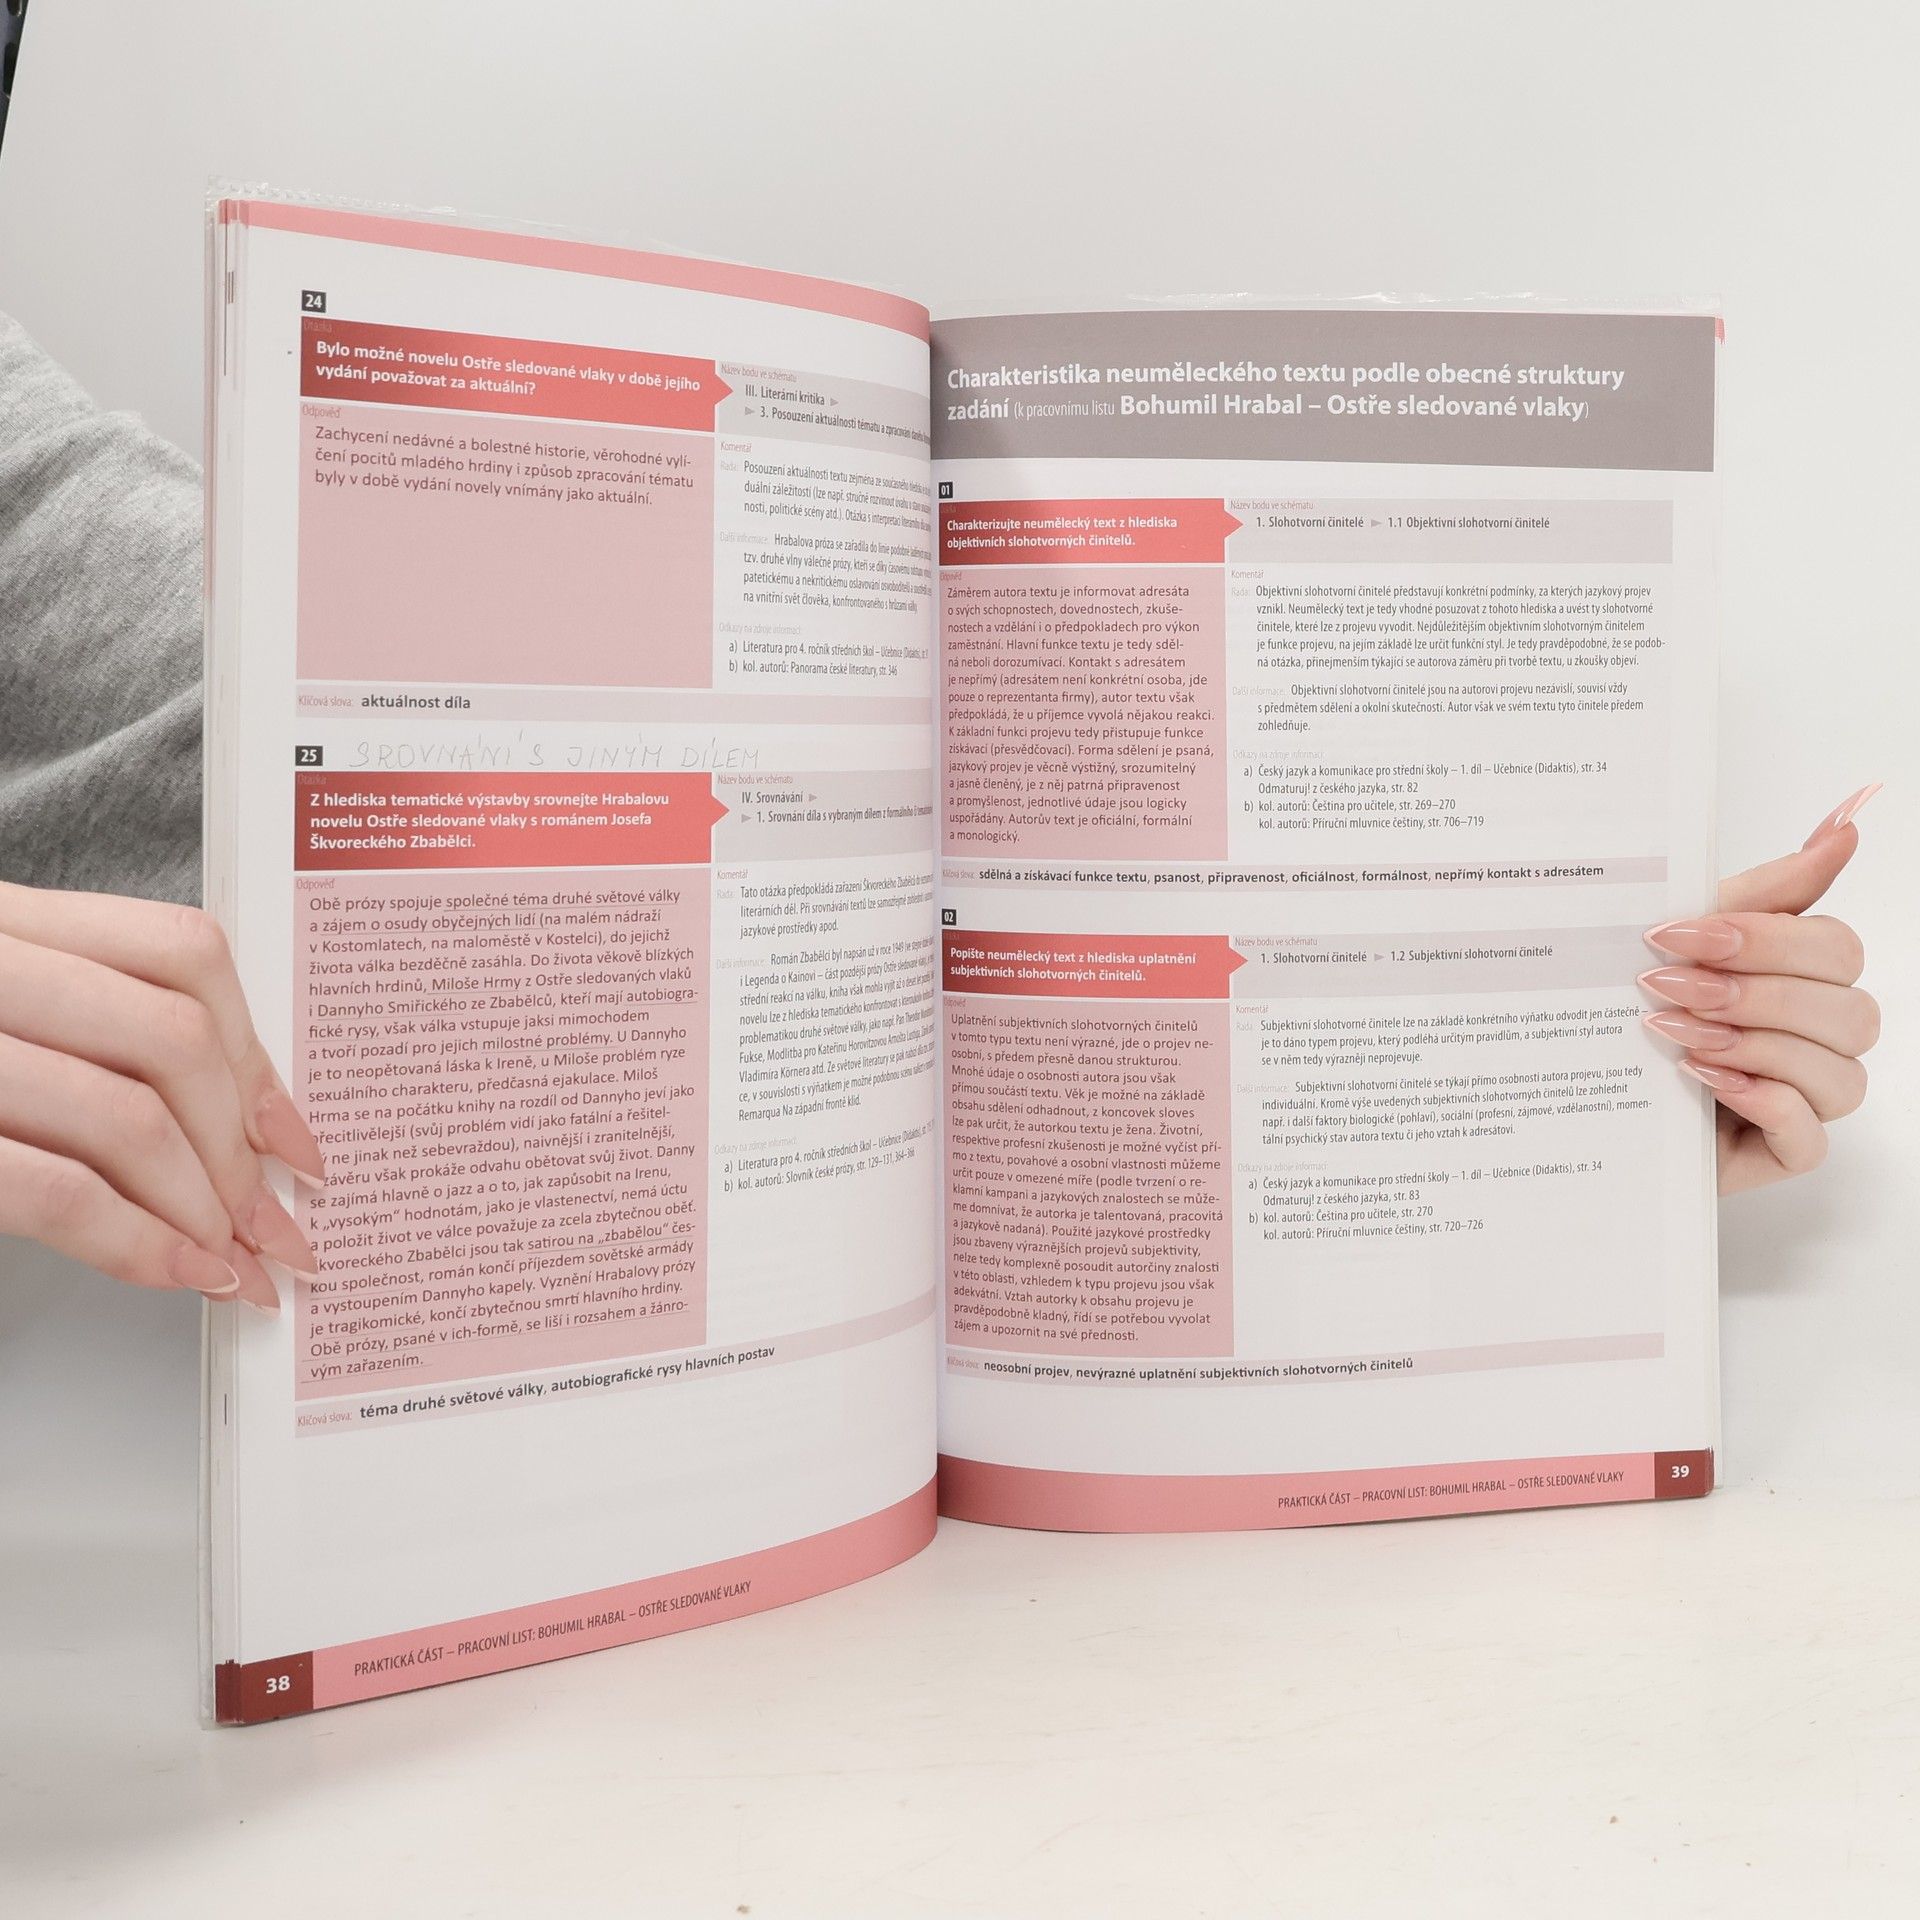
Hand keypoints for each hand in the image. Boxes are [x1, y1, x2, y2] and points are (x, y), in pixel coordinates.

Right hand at [0, 883, 324, 1309]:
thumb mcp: (3, 1011)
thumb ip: (89, 1033)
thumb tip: (243, 1117)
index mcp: (2, 920)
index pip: (182, 953)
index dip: (257, 1053)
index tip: (294, 1136)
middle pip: (175, 1039)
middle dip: (245, 1149)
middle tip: (276, 1223)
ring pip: (129, 1114)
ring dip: (205, 1208)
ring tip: (235, 1263)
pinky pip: (57, 1188)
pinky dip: (138, 1244)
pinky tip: (178, 1275)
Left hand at [1641, 784, 1879, 1195]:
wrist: (1568, 1084)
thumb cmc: (1635, 1004)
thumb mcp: (1684, 936)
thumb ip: (1767, 888)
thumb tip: (1844, 827)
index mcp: (1803, 976)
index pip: (1835, 948)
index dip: (1764, 939)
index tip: (1676, 933)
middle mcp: (1816, 1037)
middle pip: (1848, 1010)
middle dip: (1754, 993)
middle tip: (1667, 985)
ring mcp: (1803, 1098)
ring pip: (1841, 1075)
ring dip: (1754, 1047)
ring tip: (1676, 1035)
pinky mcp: (1775, 1152)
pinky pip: (1809, 1138)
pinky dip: (1764, 1104)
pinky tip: (1705, 1080)